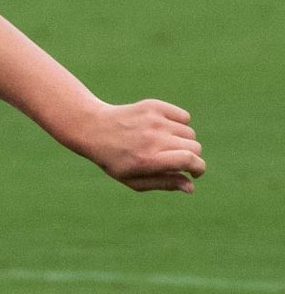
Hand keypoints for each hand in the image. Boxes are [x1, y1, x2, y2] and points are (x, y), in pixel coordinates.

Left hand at [71, 98, 202, 191]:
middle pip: (194, 147)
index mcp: (147, 160)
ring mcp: (154, 121)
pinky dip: (179, 124)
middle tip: (174, 159)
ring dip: (183, 141)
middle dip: (190, 156)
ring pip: (190, 133)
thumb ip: (164, 183)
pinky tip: (163, 129)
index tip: (195, 172)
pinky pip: (184, 117)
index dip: (199, 168)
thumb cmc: (115, 160)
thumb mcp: (133, 180)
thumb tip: (191, 187)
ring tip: (163, 144)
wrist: (93, 129)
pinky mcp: (155, 106)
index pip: (189, 160)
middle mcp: (152, 139)